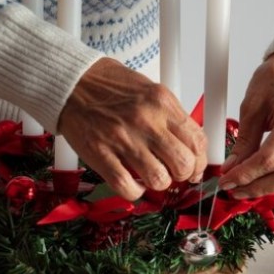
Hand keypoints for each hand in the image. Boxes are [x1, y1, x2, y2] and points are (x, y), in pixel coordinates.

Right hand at [57, 57, 206, 199]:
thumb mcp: (149, 90)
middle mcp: (146, 121)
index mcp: (162, 102)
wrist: (72, 82)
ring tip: (152, 176)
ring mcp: (123, 139)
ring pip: (159, 179)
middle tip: (174, 173)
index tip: (195, 167)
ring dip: (159, 184)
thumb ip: (170, 116)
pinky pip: (127, 187)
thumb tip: (190, 144)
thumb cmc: (110, 86)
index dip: (200, 161)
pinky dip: (135, 192)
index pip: (197, 141)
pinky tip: (133, 184)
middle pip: (184, 163)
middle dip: (183, 174)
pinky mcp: (101, 154)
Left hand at [218, 51, 273, 197]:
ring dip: (272, 191)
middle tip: (235, 189)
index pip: (270, 159)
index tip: (228, 181)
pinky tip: (271, 182)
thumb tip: (232, 168)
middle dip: (257, 188)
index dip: (246, 175)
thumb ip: (244, 141)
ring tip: (251, 187)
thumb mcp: (252, 107)